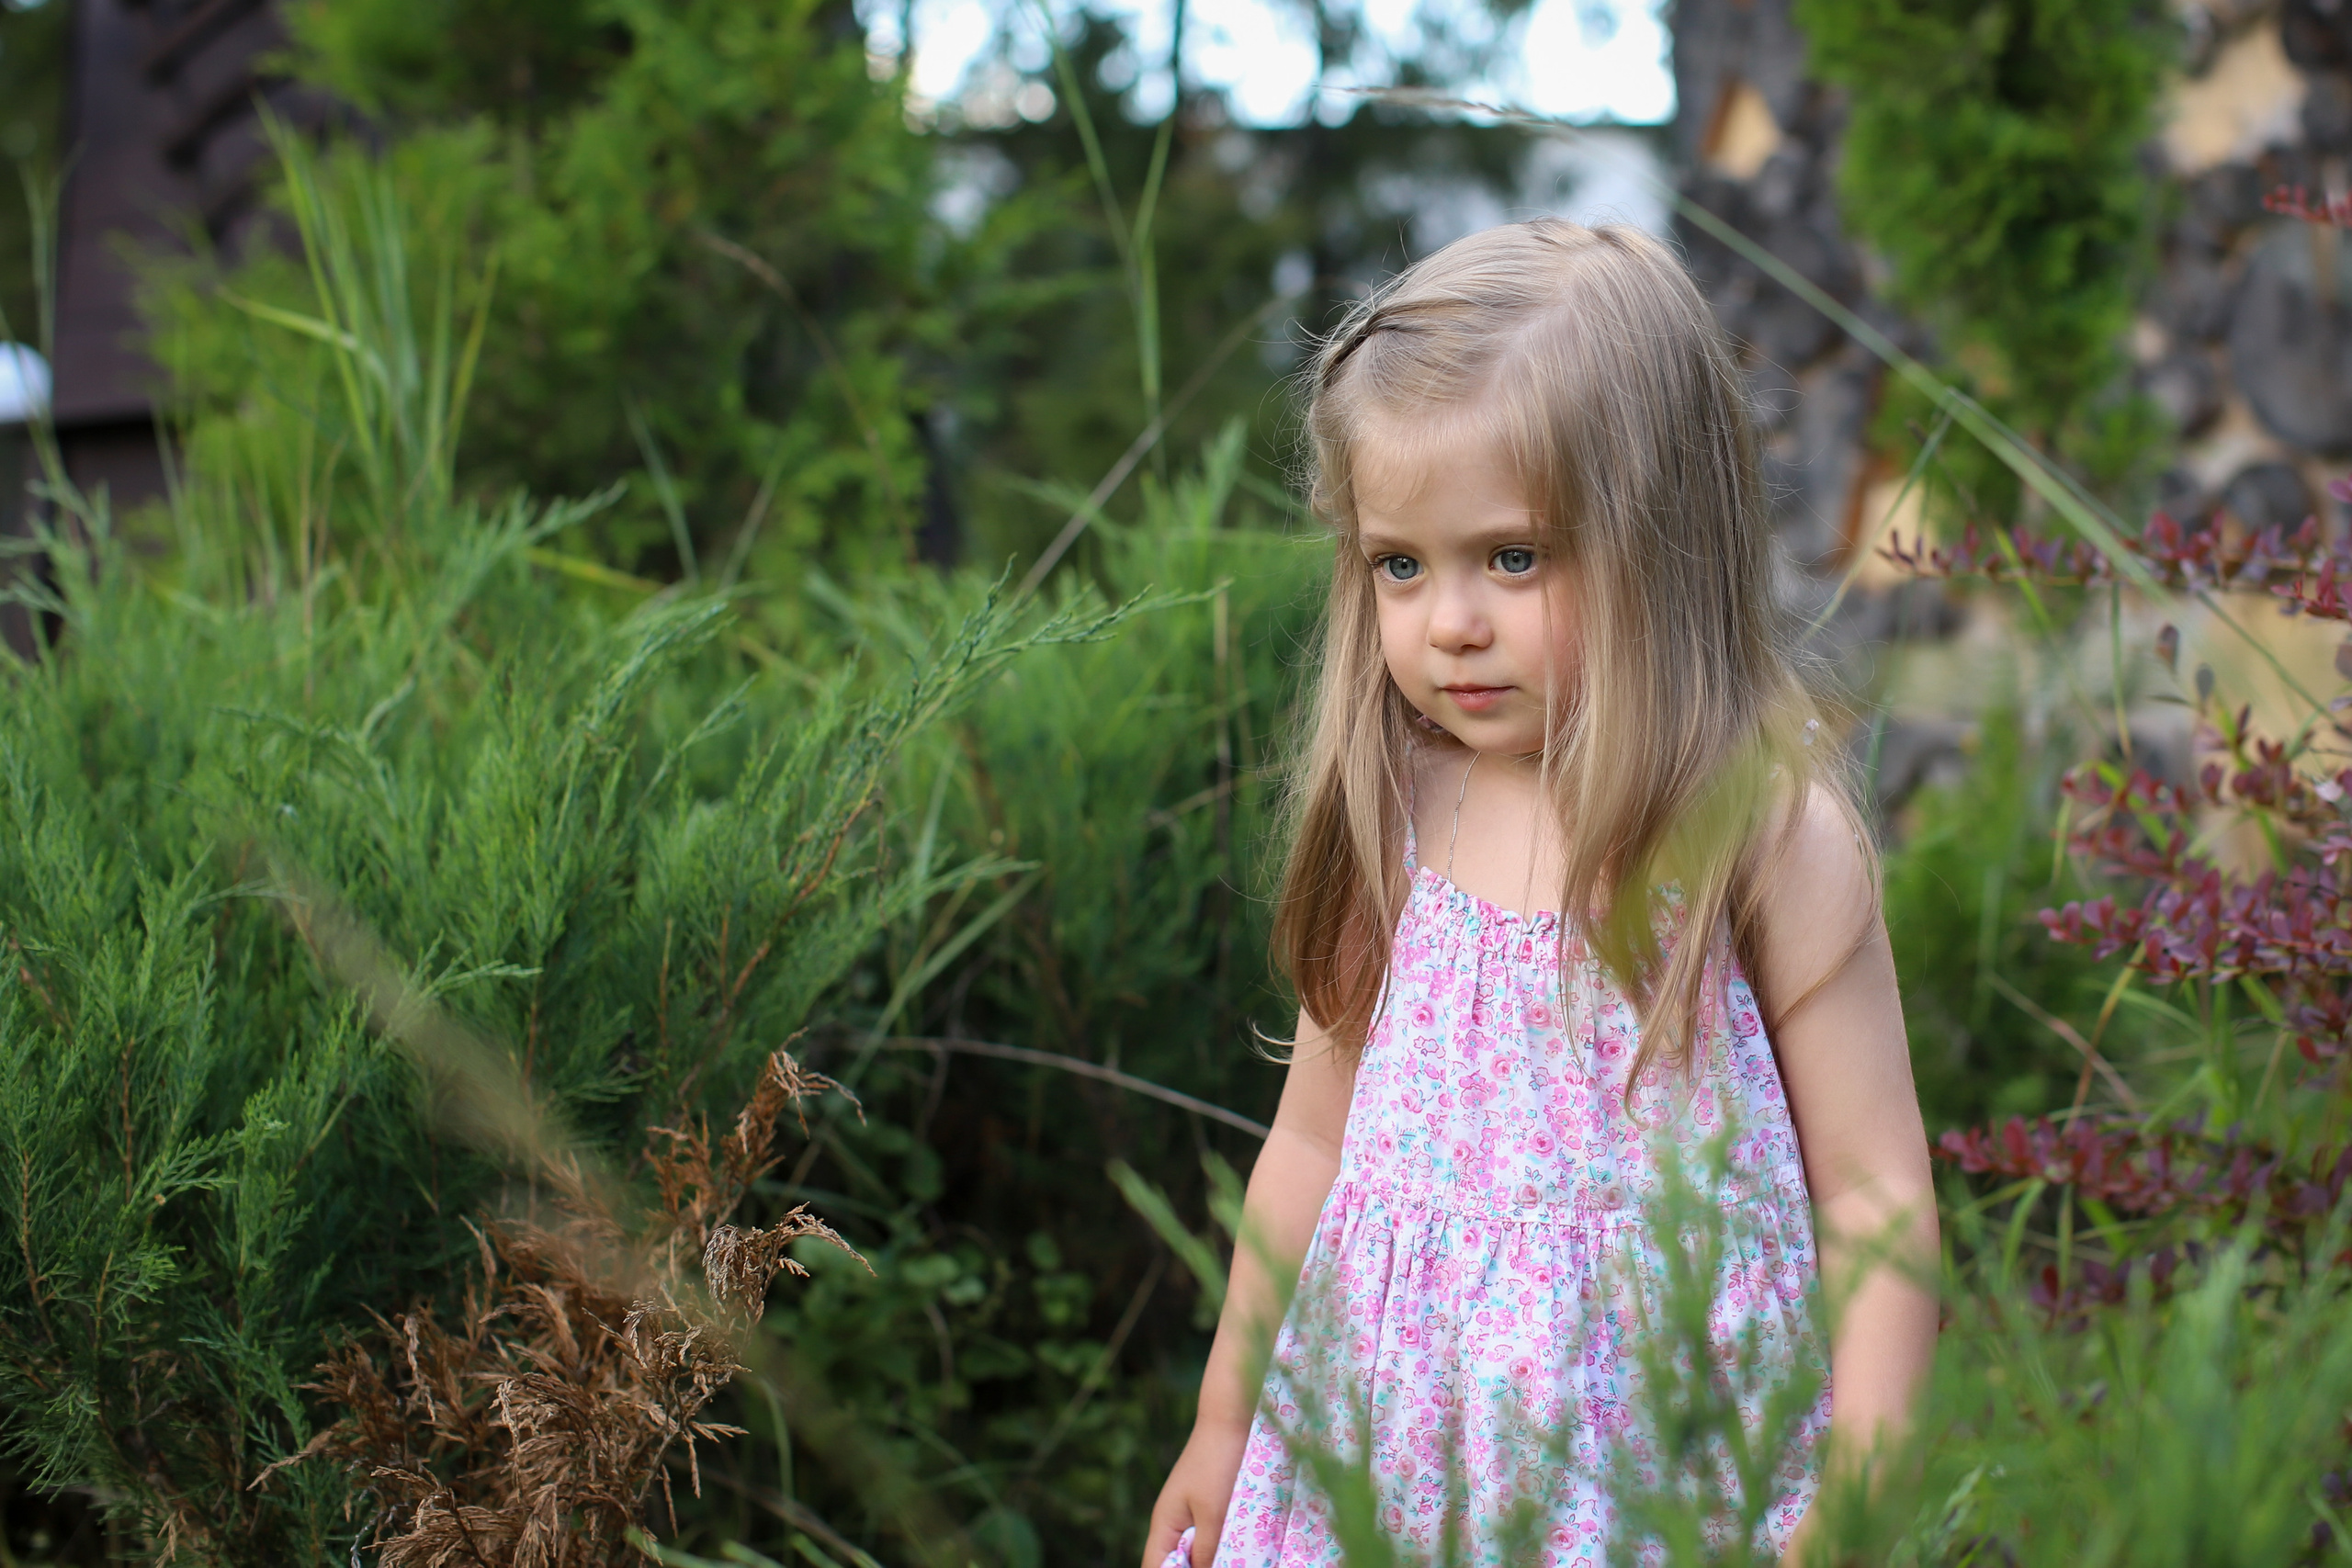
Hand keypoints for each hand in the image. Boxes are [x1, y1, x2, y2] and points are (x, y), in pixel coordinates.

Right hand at [1140, 1419, 1249, 1567]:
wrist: (1231, 1419)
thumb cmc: (1219, 1463)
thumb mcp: (1214, 1513)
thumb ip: (1205, 1550)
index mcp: (1164, 1524)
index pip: (1154, 1567)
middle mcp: (1172, 1521)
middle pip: (1174, 1563)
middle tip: (1222, 1564)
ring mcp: (1190, 1513)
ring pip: (1194, 1551)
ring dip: (1208, 1560)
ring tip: (1230, 1559)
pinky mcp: (1208, 1505)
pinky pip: (1208, 1537)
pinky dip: (1219, 1548)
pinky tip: (1237, 1550)